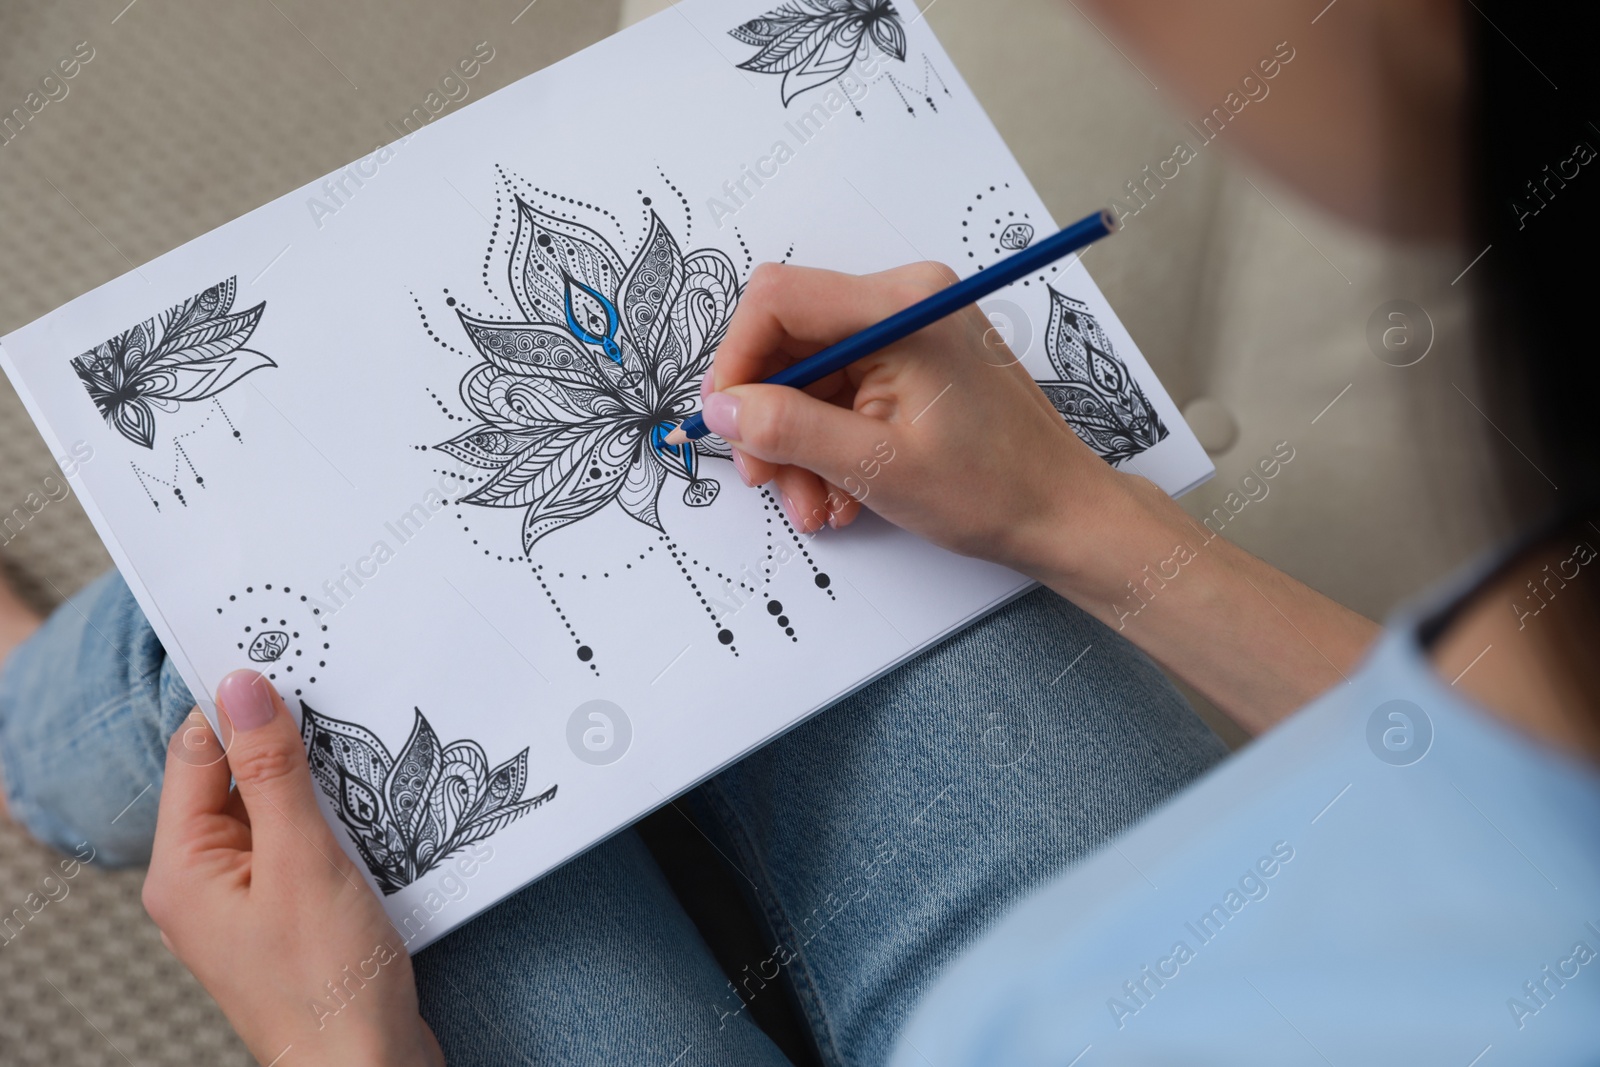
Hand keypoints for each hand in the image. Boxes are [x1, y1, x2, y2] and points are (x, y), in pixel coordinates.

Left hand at [143, 670, 443, 1066]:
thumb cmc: (328, 984)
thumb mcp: (303, 860)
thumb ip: (271, 771)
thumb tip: (241, 688)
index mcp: (183, 869)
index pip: (196, 754)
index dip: (242, 707)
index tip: (294, 664)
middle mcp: (205, 882)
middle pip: (236, 778)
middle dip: (289, 745)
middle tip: (344, 708)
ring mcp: (247, 902)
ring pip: (277, 809)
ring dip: (321, 785)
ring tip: (368, 765)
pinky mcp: (289, 915)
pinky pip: (303, 844)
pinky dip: (337, 822)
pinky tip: (376, 814)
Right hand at [704, 262, 1378, 731]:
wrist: (1063, 514)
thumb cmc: (995, 489)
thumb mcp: (878, 466)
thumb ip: (791, 430)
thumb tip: (721, 408)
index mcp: (903, 306)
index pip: (779, 299)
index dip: (737, 360)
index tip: (724, 420)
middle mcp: (903, 302)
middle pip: (790, 340)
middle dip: (770, 417)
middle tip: (768, 479)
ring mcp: (908, 332)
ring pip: (809, 377)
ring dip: (798, 444)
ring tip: (816, 506)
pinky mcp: (910, 363)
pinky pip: (840, 393)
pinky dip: (828, 444)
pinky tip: (840, 494)